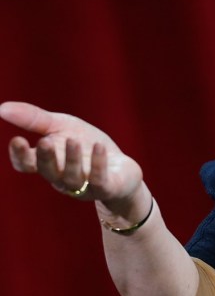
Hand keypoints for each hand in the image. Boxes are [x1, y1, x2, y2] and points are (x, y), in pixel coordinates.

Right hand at [1, 101, 142, 212]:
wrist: (121, 169)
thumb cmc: (87, 145)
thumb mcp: (62, 127)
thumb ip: (35, 119)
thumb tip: (2, 108)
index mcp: (48, 162)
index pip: (26, 165)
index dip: (20, 156)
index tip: (17, 139)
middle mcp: (61, 177)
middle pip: (48, 171)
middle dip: (46, 158)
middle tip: (45, 142)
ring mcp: (84, 185)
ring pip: (72, 177)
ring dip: (72, 159)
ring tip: (73, 140)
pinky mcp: (107, 187)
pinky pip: (99, 179)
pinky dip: (98, 164)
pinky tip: (99, 146)